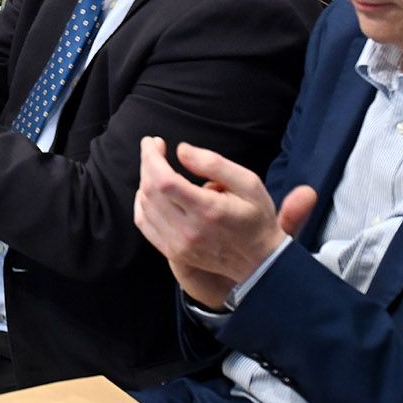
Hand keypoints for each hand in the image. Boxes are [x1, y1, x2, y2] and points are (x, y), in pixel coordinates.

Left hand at [132, 137, 297, 309]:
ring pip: (144, 206)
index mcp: (208, 211)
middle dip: (147, 163)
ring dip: (145, 180)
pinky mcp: (174, 253)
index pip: (164, 181)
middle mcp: (189, 231)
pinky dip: (141, 203)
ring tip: (156, 166)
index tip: (152, 141)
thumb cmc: (256, 217)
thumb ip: (213, 164)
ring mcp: (179, 246)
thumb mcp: (247, 183)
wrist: (261, 260)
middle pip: (150, 191)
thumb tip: (181, 150)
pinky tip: (150, 191)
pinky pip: (144, 224)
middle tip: (154, 147)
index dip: (152, 157)